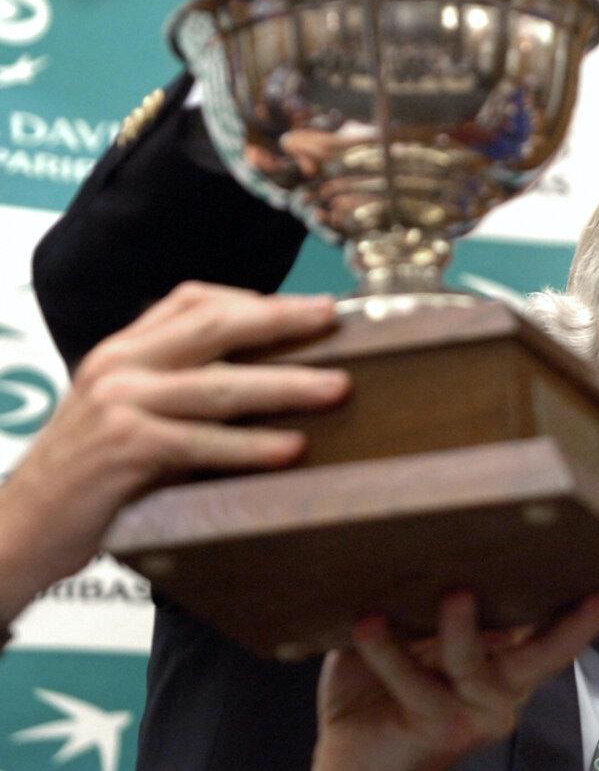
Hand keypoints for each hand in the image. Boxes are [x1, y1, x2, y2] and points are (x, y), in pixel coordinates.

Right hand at [0, 282, 348, 622]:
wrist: (19, 528)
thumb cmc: (91, 475)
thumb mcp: (130, 413)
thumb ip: (184, 390)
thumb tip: (272, 380)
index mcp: (123, 349)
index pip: (193, 300)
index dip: (257, 300)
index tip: (311, 306)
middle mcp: (119, 365)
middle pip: (214, 327)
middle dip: (281, 321)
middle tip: (332, 321)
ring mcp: (118, 404)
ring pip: (219, 384)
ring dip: (286, 386)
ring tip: (336, 388)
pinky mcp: (123, 449)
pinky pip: (201, 442)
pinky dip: (251, 446)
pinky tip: (291, 448)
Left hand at [313, 591, 598, 770]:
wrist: (350, 758)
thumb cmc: (380, 689)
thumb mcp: (415, 634)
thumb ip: (435, 600)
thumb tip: (443, 542)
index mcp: (505, 663)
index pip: (555, 633)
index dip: (588, 613)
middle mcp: (501, 691)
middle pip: (546, 656)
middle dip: (576, 623)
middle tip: (595, 592)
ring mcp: (471, 712)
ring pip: (474, 663)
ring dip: (463, 627)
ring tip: (455, 593)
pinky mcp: (435, 727)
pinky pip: (413, 683)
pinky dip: (388, 650)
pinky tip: (369, 622)